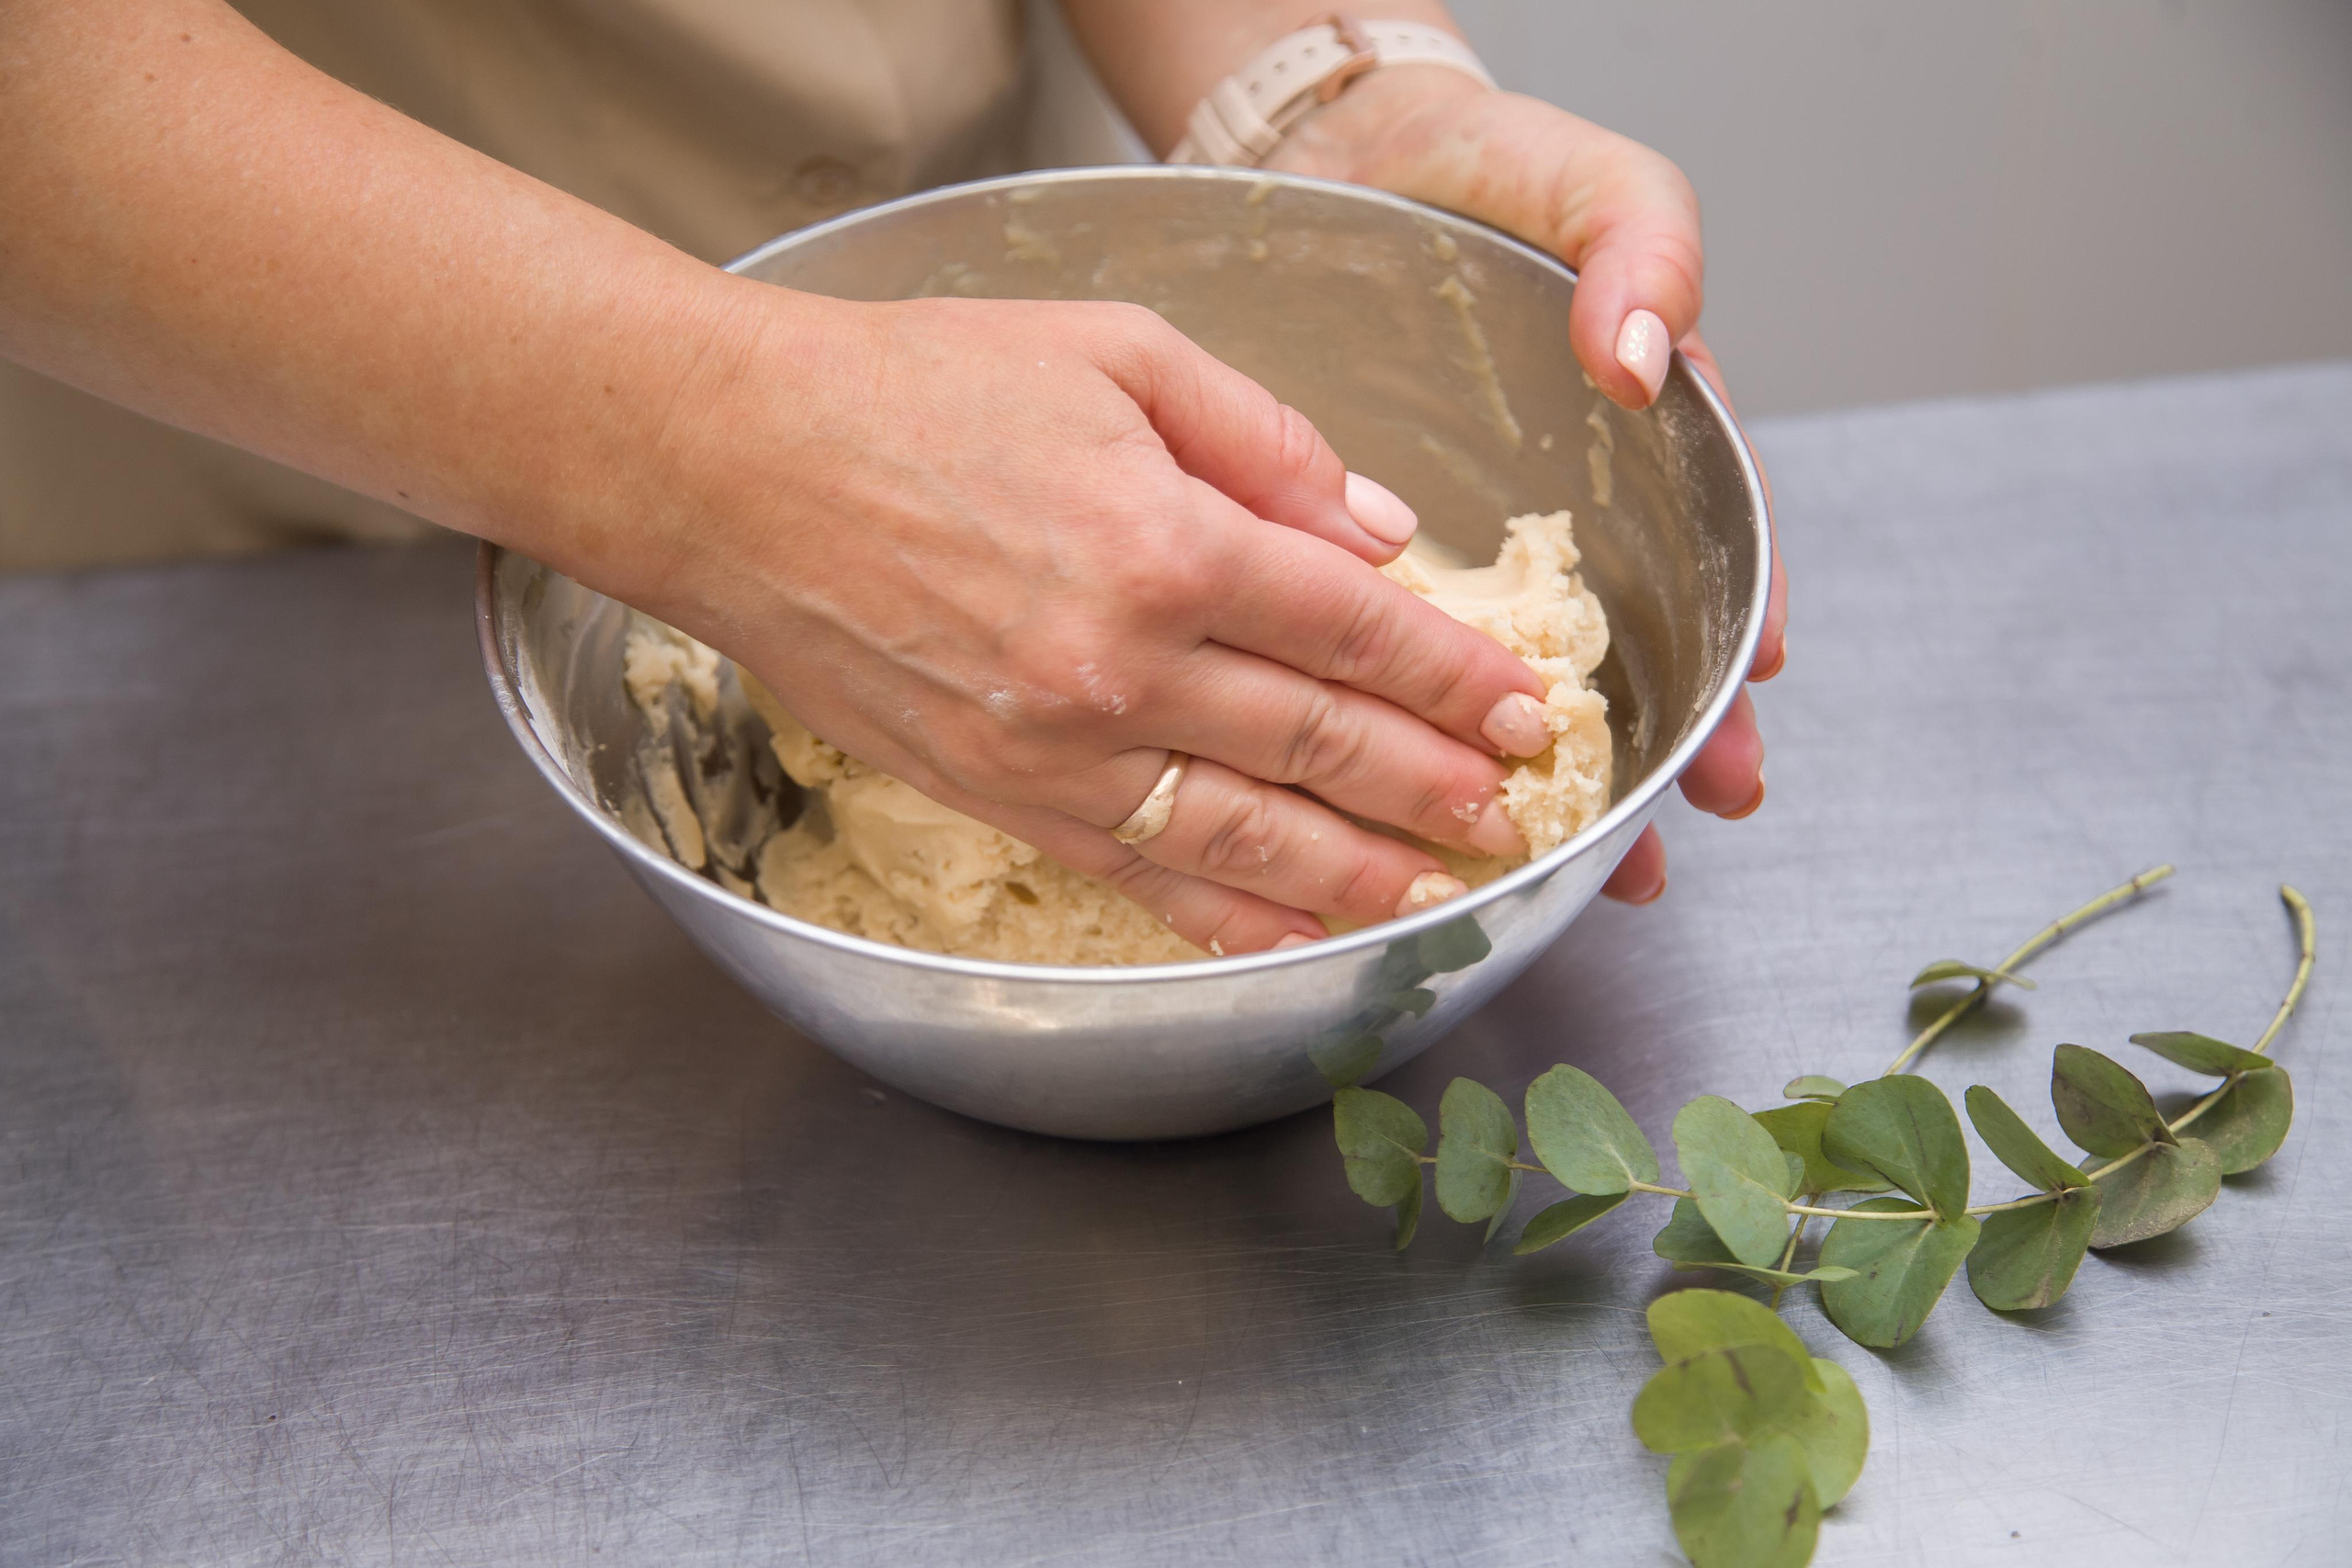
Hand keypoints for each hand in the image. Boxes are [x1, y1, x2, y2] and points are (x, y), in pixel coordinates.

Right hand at [640, 286, 1555, 953]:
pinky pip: (1142, 878)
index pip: (1357, 628)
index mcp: (1168, 541)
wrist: (735, 468)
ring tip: (1445, 889)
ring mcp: (1059, 751)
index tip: (1523, 708)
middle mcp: (1124, 666)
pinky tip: (1300, 937)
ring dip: (1361, 871)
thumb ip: (1263, 439)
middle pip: (1322, 742)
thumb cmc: (914, 388)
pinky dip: (1230, 918)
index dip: (1456, 675)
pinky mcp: (1000, 799)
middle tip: (1515, 812)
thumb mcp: (1114, 355)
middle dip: (1436, 783)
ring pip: (1247, 836)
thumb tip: (1376, 527)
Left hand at [1267, 67, 1789, 903]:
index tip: (1756, 677)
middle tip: (1682, 819)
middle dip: (1668, 737)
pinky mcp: (1378, 559)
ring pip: (1527, 672)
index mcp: (1638, 428)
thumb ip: (1642, 245)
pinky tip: (1429, 805)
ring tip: (1583, 862)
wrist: (1331, 161)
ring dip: (1562, 771)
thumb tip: (1650, 360)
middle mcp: (1569, 501)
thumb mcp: (1579, 177)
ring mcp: (1476, 537)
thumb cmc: (1474, 166)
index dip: (1739, 608)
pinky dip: (1429, 733)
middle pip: (1638, 637)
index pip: (1714, 529)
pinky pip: (1411, 654)